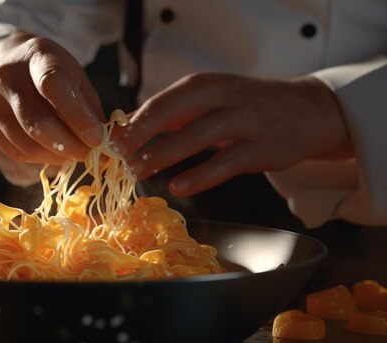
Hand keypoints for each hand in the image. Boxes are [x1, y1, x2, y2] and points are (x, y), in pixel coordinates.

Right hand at [0, 32, 104, 164]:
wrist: (9, 64)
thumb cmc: (52, 75)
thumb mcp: (76, 81)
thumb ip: (90, 111)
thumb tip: (107, 148)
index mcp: (37, 55)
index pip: (53, 87)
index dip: (77, 118)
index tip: (98, 139)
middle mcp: (6, 73)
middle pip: (36, 123)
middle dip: (69, 147)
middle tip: (89, 156)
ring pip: (25, 144)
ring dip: (56, 158)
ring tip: (73, 156)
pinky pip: (13, 151)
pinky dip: (38, 159)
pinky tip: (52, 153)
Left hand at [112, 73, 351, 195]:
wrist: (304, 110)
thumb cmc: (244, 108)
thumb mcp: (207, 102)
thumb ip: (169, 115)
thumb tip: (124, 129)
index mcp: (204, 84)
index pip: (161, 101)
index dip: (134, 122)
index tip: (110, 142)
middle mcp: (223, 96)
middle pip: (175, 114)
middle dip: (142, 136)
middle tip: (117, 158)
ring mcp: (245, 120)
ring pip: (198, 136)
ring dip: (164, 155)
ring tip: (138, 173)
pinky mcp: (262, 146)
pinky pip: (226, 162)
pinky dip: (201, 175)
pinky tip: (179, 187)